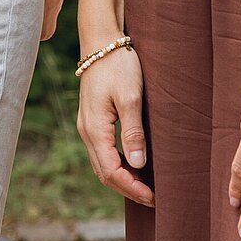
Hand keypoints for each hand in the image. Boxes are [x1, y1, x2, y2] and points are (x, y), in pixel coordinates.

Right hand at [76, 43, 152, 205]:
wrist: (102, 41)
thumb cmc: (118, 65)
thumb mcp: (130, 97)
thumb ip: (133, 132)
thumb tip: (137, 165)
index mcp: (95, 128)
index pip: (111, 171)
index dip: (132, 188)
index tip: (153, 197)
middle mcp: (87, 131)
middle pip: (104, 173)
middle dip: (127, 189)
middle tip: (153, 198)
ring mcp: (87, 126)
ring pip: (102, 164)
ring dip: (122, 179)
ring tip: (145, 187)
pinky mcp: (92, 120)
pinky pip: (102, 152)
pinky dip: (116, 165)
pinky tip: (133, 165)